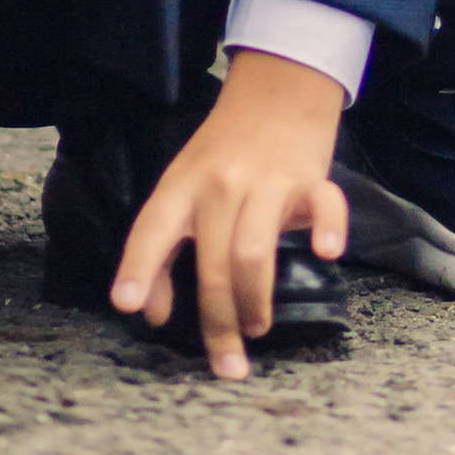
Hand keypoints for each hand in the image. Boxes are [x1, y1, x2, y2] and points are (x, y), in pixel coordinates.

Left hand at [109, 50, 346, 382]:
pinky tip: (326, 253)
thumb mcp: (181, 189)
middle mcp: (220, 184)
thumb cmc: (222, 152)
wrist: (276, 90)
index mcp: (182, 185)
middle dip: (220, 323)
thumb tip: (153, 314)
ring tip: (256, 328)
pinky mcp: (309, 177)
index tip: (128, 305)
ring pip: (254, 252)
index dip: (139, 266)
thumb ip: (162, 249)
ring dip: (255, 302)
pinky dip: (327, 228)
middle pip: (214, 263)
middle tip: (228, 364)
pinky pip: (322, 204)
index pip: (153, 227)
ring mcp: (267, 179)